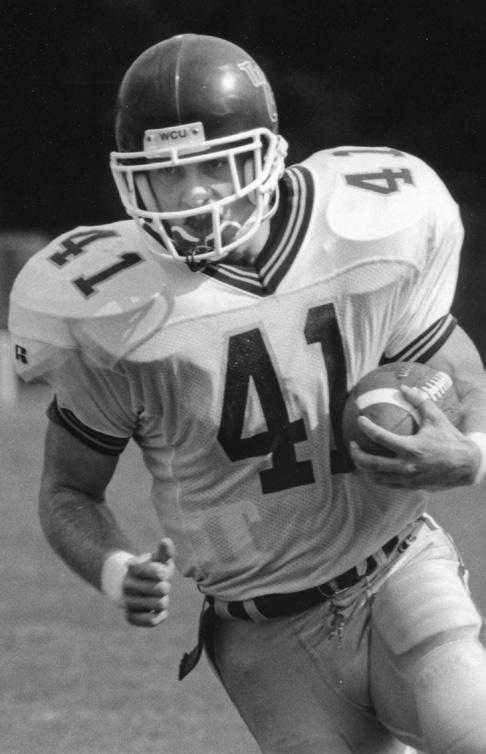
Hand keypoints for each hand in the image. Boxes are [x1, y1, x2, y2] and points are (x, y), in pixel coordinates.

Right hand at [122, 538, 174, 626]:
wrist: (132, 586)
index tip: (160, 571)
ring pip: (160, 604)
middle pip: (163, 589)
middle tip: (162, 586)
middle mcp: (128, 585)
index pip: (160, 572)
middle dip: (166, 587)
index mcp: (134, 568)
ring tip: (159, 597)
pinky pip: (151, 621)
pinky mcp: (131, 617)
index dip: (164, 572)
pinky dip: (160, 616)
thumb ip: (164, 551)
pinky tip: (159, 610)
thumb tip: (166, 541)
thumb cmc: (151, 569)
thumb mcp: (157, 558)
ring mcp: (128, 602)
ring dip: (164, 601)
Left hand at [349, 385, 479, 489]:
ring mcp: (408, 479)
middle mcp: (407, 466)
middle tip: (351, 444)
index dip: (367, 428)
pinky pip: (388, 483)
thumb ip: (420, 401)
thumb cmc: (450, 439)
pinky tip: (373, 468)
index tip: (360, 419)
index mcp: (411, 448)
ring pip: (377, 477)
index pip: (381, 437)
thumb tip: (405, 388)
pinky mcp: (411, 486)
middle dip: (357, 454)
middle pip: (372, 463)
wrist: (466, 465)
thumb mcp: (437, 418)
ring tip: (359, 458)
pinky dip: (377, 476)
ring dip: (364, 468)